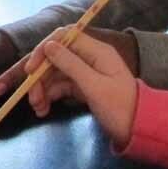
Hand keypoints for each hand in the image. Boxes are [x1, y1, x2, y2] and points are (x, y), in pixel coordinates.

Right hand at [22, 30, 137, 146]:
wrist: (139, 130)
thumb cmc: (120, 107)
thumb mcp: (95, 87)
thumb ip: (71, 65)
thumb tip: (48, 46)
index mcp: (96, 51)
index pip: (62, 38)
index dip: (43, 51)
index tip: (30, 71)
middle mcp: (88, 58)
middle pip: (54, 58)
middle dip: (37, 76)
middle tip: (29, 97)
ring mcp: (84, 73)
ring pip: (53, 74)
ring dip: (41, 89)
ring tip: (38, 108)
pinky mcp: (81, 87)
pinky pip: (58, 87)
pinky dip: (48, 97)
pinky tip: (43, 110)